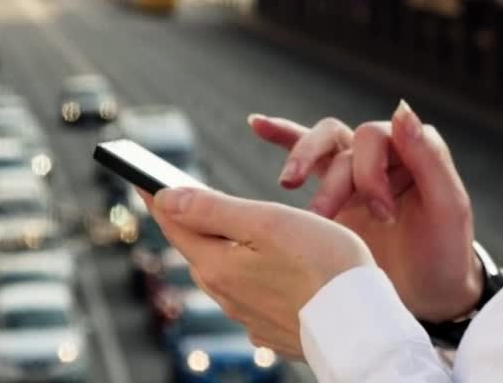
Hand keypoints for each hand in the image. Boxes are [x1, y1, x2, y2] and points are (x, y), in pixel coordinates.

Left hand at [143, 185, 373, 358]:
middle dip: (186, 221)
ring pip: (225, 273)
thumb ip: (214, 209)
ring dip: (218, 248)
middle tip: (173, 197)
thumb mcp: (268, 222)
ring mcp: (251, 317)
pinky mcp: (275, 329)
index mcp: (218, 266)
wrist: (364, 328)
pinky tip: (265, 268)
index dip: (156, 195)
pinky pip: (251, 295)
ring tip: (217, 228)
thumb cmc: (324, 265)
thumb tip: (165, 198)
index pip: (175, 223)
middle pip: (197, 249)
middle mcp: (227, 296)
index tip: (138, 175)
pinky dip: (250, 274)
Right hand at [249, 101, 481, 321]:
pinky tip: (256, 124)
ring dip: (302, 163)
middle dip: (333, 179)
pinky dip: (283, 135)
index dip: (372, 172)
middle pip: (342, 141)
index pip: (376, 137)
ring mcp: (356, 174)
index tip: (384, 217)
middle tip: (324, 214)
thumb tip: (401, 110)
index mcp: (411, 151)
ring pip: (322, 149)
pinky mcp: (336, 198)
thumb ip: (430, 158)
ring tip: (289, 187)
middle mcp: (382, 156)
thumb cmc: (445, 253)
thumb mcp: (448, 208)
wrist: (432, 297)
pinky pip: (309, 158)